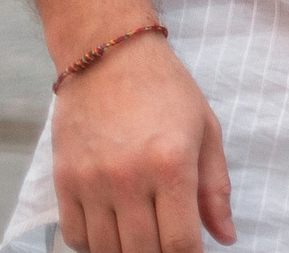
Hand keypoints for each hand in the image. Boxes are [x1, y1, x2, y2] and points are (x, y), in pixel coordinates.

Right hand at [52, 33, 234, 251]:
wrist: (109, 55)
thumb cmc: (167, 89)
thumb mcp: (207, 130)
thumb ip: (216, 189)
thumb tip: (225, 237)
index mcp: (171, 164)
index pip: (179, 243)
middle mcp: (128, 178)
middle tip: (168, 243)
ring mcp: (91, 182)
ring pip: (106, 250)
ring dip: (127, 252)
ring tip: (143, 237)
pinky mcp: (63, 181)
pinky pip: (74, 236)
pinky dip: (93, 245)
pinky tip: (113, 232)